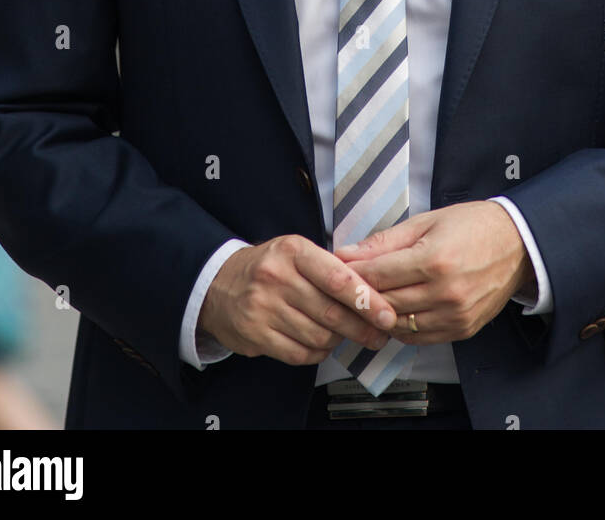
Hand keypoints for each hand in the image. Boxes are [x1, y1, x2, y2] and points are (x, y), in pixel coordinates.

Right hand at [197, 236, 397, 365]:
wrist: (218, 284)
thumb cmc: (269, 267)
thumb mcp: (297, 252)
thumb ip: (331, 268)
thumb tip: (373, 293)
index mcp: (293, 250)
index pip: (337, 277)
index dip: (366, 299)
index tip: (387, 314)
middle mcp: (277, 277)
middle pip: (331, 311)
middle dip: (361, 327)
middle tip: (378, 334)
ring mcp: (263, 307)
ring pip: (318, 336)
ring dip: (338, 340)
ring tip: (343, 334)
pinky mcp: (255, 334)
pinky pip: (300, 354)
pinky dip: (317, 353)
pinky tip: (319, 344)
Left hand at [333, 202, 532, 344]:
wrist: (517, 244)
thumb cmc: (471, 225)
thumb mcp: (426, 221)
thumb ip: (384, 242)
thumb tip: (346, 253)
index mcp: (434, 259)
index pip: (378, 275)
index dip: (352, 273)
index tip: (335, 268)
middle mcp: (445, 292)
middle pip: (385, 302)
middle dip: (361, 294)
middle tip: (344, 287)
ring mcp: (455, 315)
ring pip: (399, 324)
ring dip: (379, 314)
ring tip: (368, 300)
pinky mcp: (463, 330)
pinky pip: (420, 337)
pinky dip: (401, 326)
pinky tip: (395, 311)